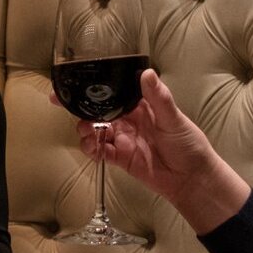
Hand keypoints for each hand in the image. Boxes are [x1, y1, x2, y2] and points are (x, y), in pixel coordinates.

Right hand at [71, 69, 248, 233]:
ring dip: (85, 128)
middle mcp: (128, 120)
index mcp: (140, 105)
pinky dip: (91, 149)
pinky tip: (92, 147)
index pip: (113, 91)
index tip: (76, 81)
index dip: (94, 86)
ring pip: (95, 130)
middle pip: (98, 110)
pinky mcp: (120, 158)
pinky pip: (100, 151)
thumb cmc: (189, 144)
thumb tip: (147, 74)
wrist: (192, 179)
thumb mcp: (174, 118)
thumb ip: (159, 98)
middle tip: (61, 102)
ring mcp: (123, 139)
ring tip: (85, 130)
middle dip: (79, 106)